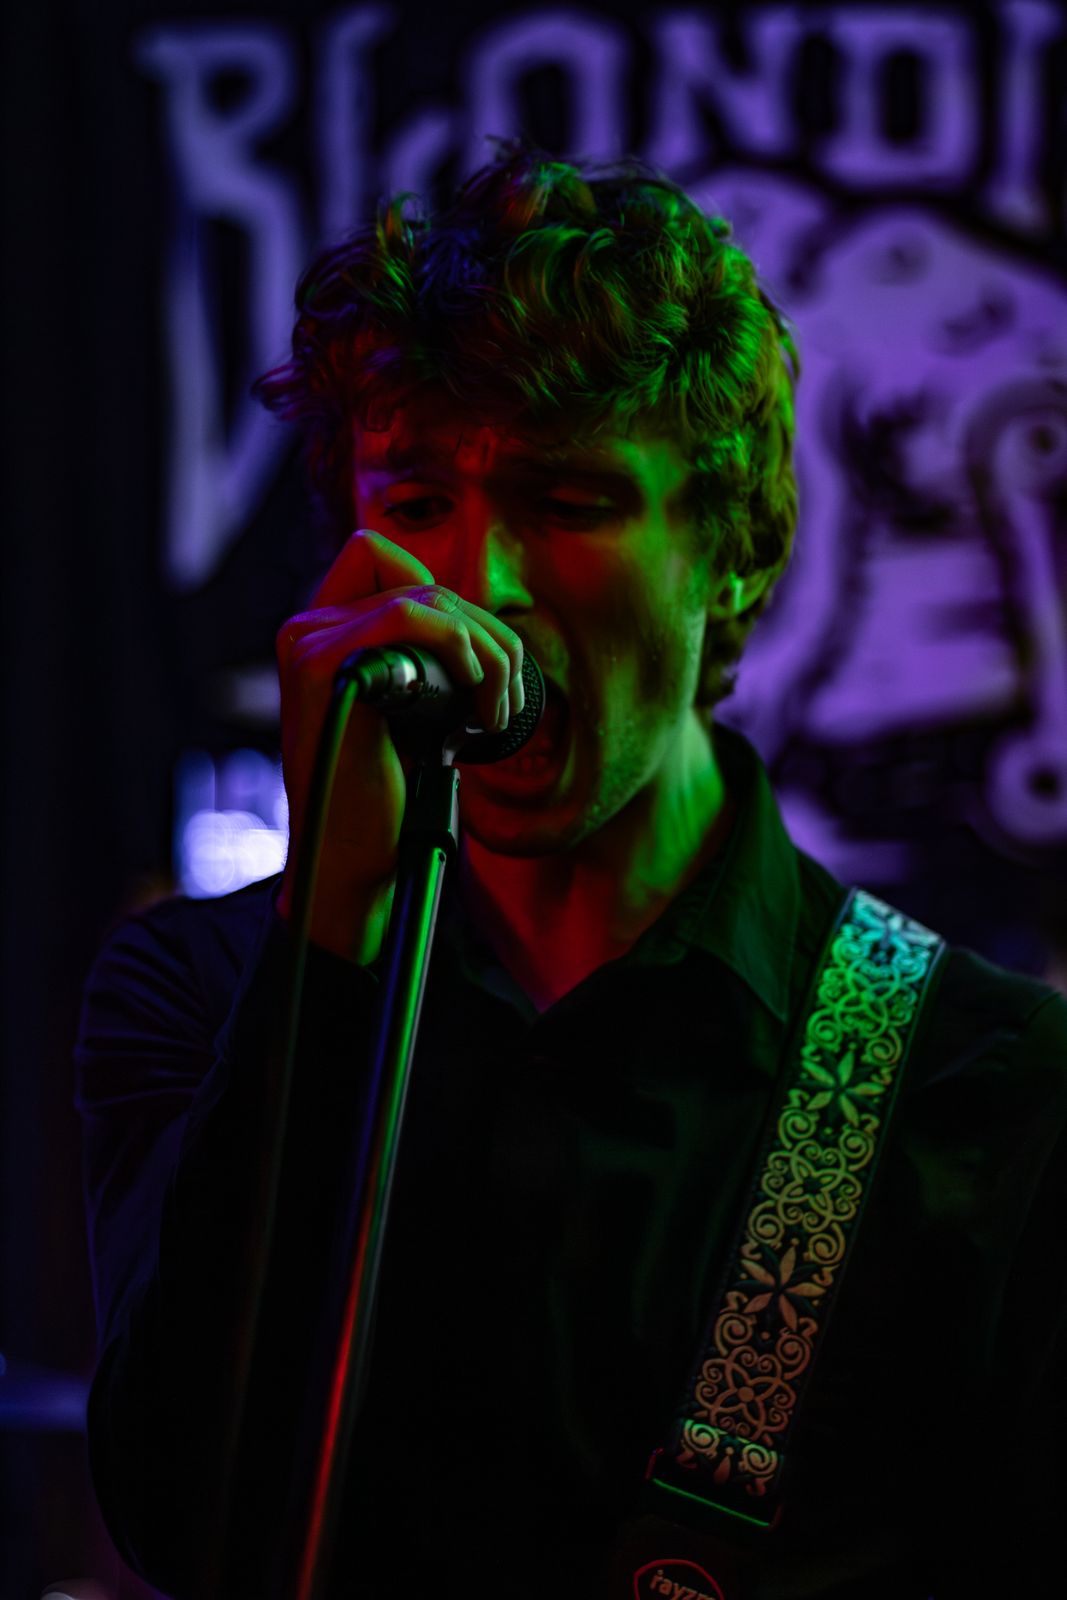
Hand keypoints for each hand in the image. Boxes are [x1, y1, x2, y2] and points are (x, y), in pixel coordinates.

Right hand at [274, 529, 523, 961]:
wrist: (350, 866)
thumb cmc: (382, 800)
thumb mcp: (406, 715)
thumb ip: (418, 660)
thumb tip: (477, 630)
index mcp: (321, 636)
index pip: (380, 557)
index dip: (442, 599)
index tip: (472, 667)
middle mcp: (306, 631)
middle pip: (418, 580)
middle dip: (484, 635)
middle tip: (502, 699)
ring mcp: (310, 646)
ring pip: (424, 597)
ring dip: (486, 652)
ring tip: (494, 713)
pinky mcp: (324, 669)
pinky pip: (406, 617)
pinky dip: (461, 651)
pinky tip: (474, 708)